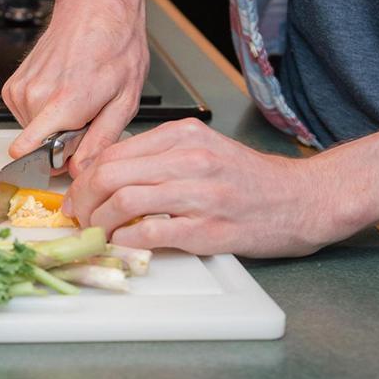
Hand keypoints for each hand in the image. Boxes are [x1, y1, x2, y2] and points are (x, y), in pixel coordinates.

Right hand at [2, 0, 148, 176]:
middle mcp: (35, 96)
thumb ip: (101, 141)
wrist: (96, 7)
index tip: (75, 154)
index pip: (29, 153)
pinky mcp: (12, 86)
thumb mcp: (125, 99)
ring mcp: (20, 90)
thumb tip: (81, 169)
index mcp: (65, 102)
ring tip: (77, 97)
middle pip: (40, 146)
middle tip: (88, 113)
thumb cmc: (115, 44)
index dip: (58, 163)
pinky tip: (63, 90)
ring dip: (54, 123)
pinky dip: (44, 111)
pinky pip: (26, 116)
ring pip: (33, 131)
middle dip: (64, 140)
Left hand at [62, 119, 347, 257]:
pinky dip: (127, 240)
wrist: (302, 199)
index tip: (76, 193)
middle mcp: (190, 159)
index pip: (114, 152)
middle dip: (83, 199)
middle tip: (78, 214)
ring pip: (125, 201)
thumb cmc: (250, 179)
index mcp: (184, 135)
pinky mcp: (209, 229)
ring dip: (100, 221)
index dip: (84, 177)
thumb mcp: (203, 147)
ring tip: (97, 231)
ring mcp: (200, 194)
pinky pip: (151, 233)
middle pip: (111, 174)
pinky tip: (123, 243)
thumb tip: (108, 170)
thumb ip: (159, 154)